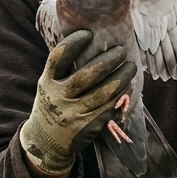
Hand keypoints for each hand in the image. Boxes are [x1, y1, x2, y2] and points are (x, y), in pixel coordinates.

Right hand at [20, 30, 136, 177]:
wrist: (45, 143)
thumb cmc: (52, 106)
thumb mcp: (49, 87)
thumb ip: (63, 70)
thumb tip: (90, 42)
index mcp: (46, 83)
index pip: (58, 58)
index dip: (73, 43)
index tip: (89, 33)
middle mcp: (58, 98)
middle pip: (85, 75)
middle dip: (107, 61)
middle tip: (121, 50)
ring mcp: (72, 114)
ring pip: (102, 92)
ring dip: (121, 77)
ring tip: (131, 66)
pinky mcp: (87, 127)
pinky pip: (108, 107)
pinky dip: (120, 95)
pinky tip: (128, 86)